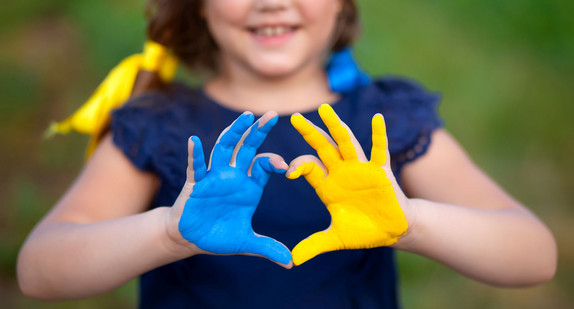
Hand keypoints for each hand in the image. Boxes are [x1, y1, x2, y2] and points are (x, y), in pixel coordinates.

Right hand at [168, 112, 292, 267]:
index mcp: (249, 186)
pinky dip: (195, 155)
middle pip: (247, 148)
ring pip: (224, 149)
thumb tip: (290, 263)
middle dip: (258, 131)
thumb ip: (267, 248)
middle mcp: (233, 176)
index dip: (274, 162)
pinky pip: (196, 167)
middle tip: (272, 115)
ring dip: (234, 133)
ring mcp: (214, 177)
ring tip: (246, 117)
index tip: (285, 166)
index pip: (264, 165)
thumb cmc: (218, 235)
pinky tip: (194, 141)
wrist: (190, 239)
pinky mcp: (196, 184)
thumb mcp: (246, 242)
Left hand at [287, 104, 409, 265]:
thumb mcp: (336, 238)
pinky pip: (379, 150)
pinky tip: (377, 118)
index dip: (298, 166)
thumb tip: (291, 261)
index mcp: (327, 186)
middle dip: (309, 134)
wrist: (392, 231)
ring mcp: (360, 169)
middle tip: (294, 118)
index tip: (288, 171)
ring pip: (346, 143)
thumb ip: (314, 245)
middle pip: (322, 148)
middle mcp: (341, 173)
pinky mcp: (381, 171)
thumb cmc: (364, 231)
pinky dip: (379, 134)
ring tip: (326, 109)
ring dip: (336, 127)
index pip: (308, 168)